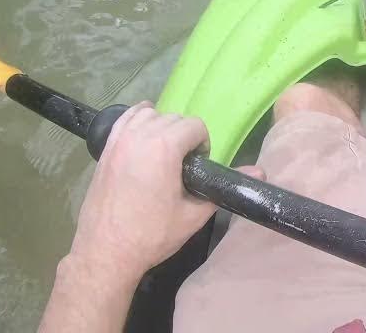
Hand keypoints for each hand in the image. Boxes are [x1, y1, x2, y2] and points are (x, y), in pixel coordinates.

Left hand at [68, 102, 258, 280]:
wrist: (106, 251)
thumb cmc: (152, 235)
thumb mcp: (194, 215)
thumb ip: (223, 188)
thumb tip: (260, 173)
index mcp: (164, 148)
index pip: (195, 125)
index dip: (203, 144)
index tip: (198, 167)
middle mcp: (140, 136)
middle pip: (174, 118)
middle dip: (184, 137)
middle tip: (184, 165)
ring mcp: (119, 140)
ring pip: (149, 114)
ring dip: (162, 126)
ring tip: (163, 152)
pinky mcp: (105, 149)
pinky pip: (125, 119)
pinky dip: (138, 120)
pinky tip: (144, 135)